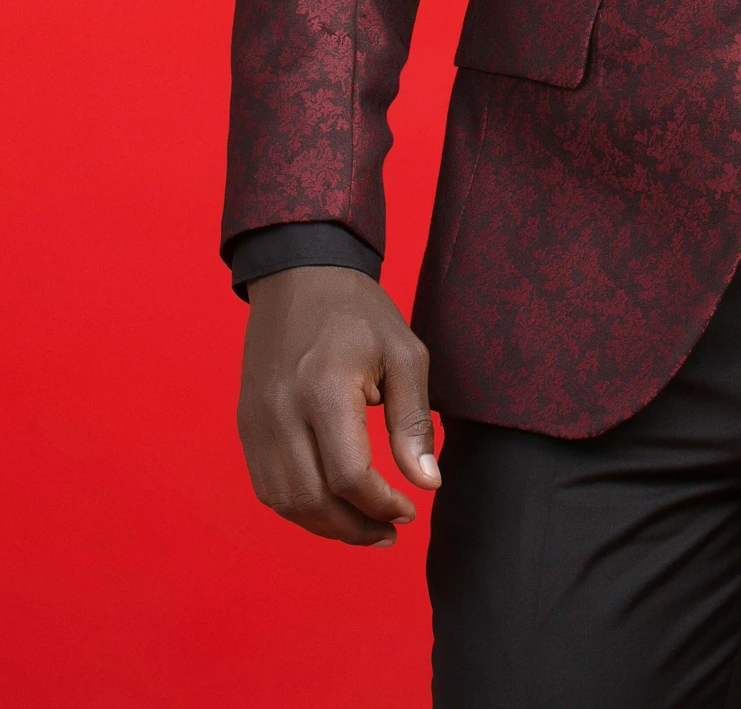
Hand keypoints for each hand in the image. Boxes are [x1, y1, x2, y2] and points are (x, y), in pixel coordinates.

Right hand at [238, 265, 439, 545]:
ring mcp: (256, 420)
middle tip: (389, 533)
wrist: (299, 275)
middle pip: (312, 500)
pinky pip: (266, 484)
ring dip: (324, 526)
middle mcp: (282, 410)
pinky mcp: (246, 423)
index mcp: (325, 389)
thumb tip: (427, 484)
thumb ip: (414, 421)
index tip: (409, 510)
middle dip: (354, 528)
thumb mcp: (403, 354)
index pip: (349, 475)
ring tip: (363, 527)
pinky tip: (330, 505)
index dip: (381, 506)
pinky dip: (298, 506)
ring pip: (284, 501)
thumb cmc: (359, 313)